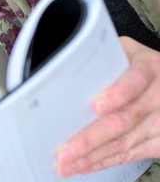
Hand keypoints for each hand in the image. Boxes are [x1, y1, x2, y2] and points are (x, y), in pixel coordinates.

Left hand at [56, 36, 159, 175]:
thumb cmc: (141, 67)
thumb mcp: (130, 53)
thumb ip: (107, 59)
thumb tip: (70, 67)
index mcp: (148, 67)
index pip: (135, 80)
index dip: (118, 93)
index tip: (97, 106)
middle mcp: (158, 95)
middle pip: (126, 119)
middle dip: (92, 137)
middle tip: (66, 149)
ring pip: (126, 143)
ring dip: (93, 156)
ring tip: (67, 163)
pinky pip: (131, 155)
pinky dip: (105, 162)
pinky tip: (86, 165)